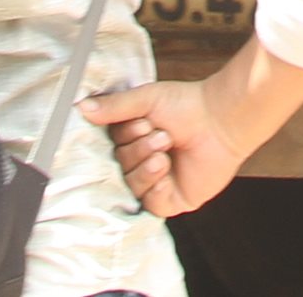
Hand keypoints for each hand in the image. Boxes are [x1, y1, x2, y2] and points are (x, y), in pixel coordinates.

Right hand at [82, 77, 250, 219]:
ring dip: (147, 166)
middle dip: (139, 149)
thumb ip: (114, 107)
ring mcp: (156, 182)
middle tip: (161, 135)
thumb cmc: (188, 105)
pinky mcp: (171, 199)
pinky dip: (156, 187)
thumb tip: (81, 107)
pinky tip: (167, 171)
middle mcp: (142, 162)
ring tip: (166, 149)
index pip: (111, 148)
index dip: (124, 138)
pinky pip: (150, 203)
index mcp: (133, 139)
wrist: (221, 120)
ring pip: (132, 185)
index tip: (142, 122)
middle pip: (120, 167)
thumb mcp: (146, 99)